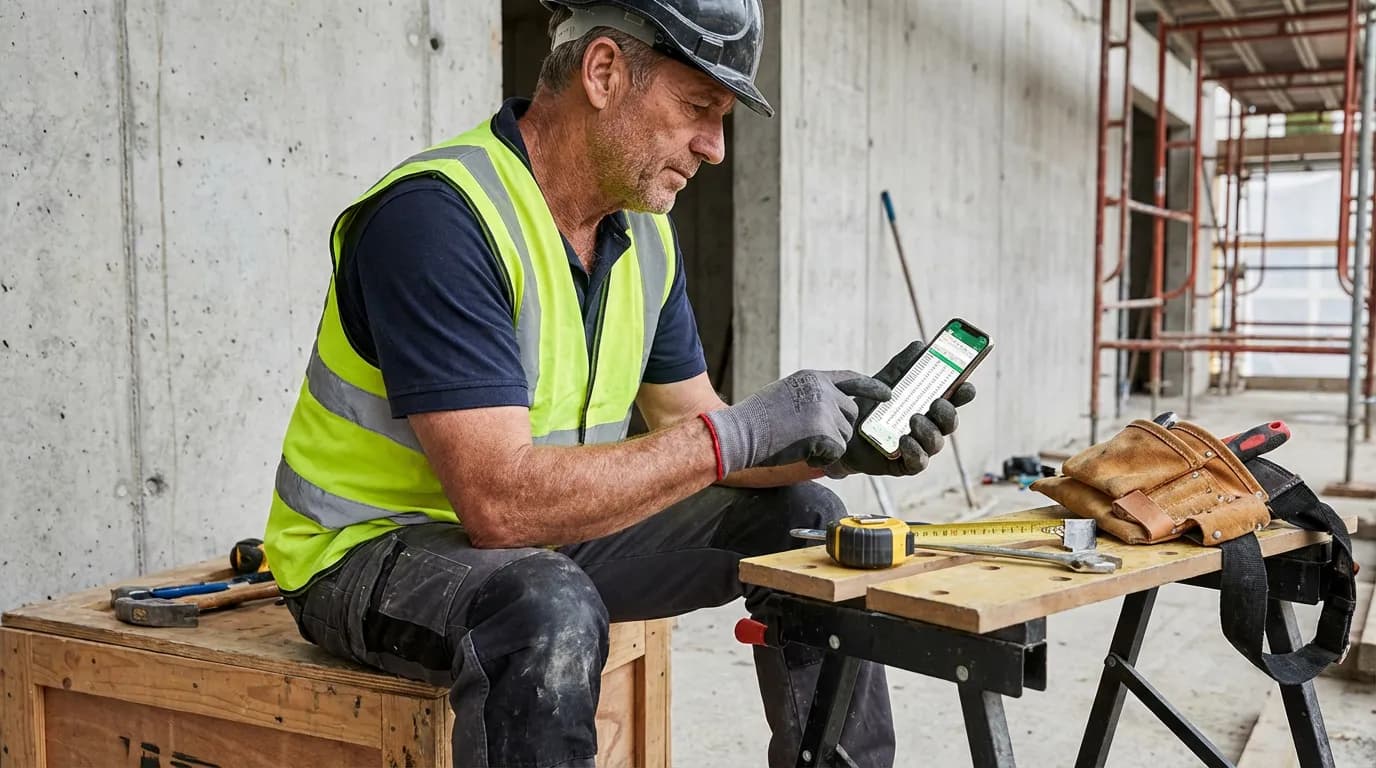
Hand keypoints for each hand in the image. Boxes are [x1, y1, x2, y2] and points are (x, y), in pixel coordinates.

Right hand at [703, 370, 890, 475]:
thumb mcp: (786, 393)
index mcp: (813, 378)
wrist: (739, 433)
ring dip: (828, 445)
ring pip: (844, 435)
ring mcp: (825, 410)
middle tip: (811, 436)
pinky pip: (836, 452)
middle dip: (838, 429)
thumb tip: (834, 411)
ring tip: (798, 441)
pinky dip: (822, 457)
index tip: (888, 395)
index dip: (871, 387)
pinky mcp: (824, 432)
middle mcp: (823, 390)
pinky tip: (800, 451)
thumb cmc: (756, 419)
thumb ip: (812, 397)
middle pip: (850, 413)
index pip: (850, 379)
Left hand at [824, 340, 976, 477]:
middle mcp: (929, 426)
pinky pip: (919, 462)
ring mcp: (919, 446)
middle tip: (937, 402)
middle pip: (950, 422)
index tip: (966, 386)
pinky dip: (915, 451)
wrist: (842, 431)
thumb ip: (902, 364)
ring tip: (913, 419)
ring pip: (936, 442)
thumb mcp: (884, 381)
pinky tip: (904, 440)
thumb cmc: (869, 406)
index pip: (954, 399)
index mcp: (928, 405)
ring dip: (929, 430)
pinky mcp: (905, 464)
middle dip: (948, 412)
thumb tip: (920, 345)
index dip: (964, 394)